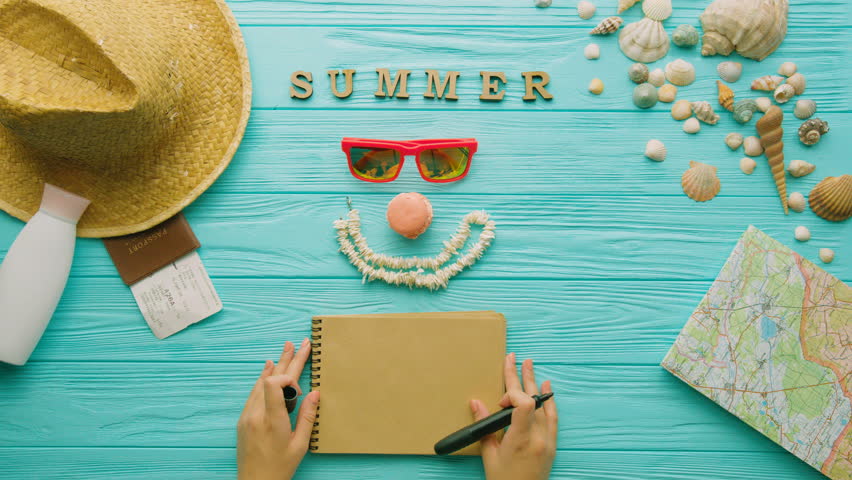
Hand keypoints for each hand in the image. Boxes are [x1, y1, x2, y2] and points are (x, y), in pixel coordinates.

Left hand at [237, 339, 318, 479]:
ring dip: (275, 366)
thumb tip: (315, 393)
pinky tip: (268, 368)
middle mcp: (256, 415)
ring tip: (286, 349)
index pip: (274, 385)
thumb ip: (308, 417)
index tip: (300, 387)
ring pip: (261, 384)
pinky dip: (263, 379)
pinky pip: (254, 393)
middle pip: (271, 379)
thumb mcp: (300, 445)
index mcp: (272, 421)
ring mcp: (247, 416)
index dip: (287, 377)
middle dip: (287, 360)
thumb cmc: (279, 468)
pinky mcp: (243, 420)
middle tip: (299, 343)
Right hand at [471, 353, 557, 479]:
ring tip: (529, 365)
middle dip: (520, 377)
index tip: (500, 402)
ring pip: (543, 406)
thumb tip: (476, 403)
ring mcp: (547, 441)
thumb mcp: (489, 455)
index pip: (524, 404)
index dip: (512, 394)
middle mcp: (538, 438)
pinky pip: (552, 418)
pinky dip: (548, 401)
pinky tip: (546, 388)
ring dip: (534, 384)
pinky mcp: (551, 445)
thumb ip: (484, 428)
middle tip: (514, 358)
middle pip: (531, 400)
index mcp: (521, 440)